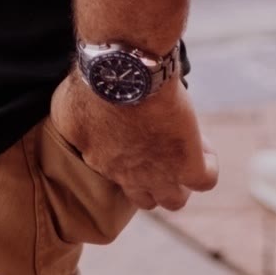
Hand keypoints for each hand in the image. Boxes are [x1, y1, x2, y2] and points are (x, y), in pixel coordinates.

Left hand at [49, 71, 218, 212]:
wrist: (125, 74)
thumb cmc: (92, 84)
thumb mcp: (67, 109)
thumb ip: (73, 124)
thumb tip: (79, 125)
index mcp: (101, 162)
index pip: (117, 177)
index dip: (131, 159)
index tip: (138, 135)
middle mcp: (129, 176)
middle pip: (146, 199)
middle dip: (155, 180)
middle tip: (162, 149)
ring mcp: (159, 174)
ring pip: (175, 200)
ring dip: (181, 180)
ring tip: (184, 149)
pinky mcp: (186, 164)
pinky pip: (205, 180)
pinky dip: (208, 165)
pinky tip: (202, 143)